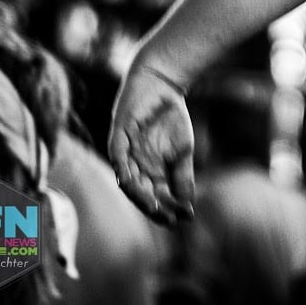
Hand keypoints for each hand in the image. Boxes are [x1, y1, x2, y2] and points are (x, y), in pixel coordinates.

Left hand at [108, 62, 195, 224]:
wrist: (163, 85)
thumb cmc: (171, 117)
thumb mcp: (183, 151)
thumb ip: (183, 177)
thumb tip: (188, 206)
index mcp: (150, 171)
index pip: (156, 197)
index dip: (167, 209)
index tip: (181, 219)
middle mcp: (136, 167)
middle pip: (141, 194)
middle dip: (154, 208)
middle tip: (167, 219)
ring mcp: (126, 153)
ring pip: (128, 181)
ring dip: (140, 196)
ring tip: (154, 206)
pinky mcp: (118, 137)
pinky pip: (117, 157)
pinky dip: (123, 170)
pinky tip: (130, 181)